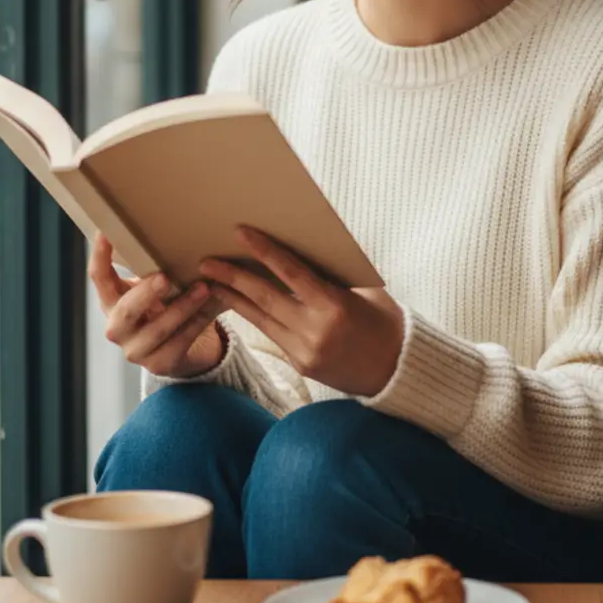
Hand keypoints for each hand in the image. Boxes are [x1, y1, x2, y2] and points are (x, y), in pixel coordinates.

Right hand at [88, 236, 225, 377]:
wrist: (183, 347)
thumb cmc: (168, 304)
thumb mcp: (157, 286)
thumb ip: (158, 266)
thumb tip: (179, 228)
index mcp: (112, 301)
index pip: (99, 277)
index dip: (100, 255)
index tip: (106, 230)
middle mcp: (117, 327)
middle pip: (125, 310)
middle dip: (146, 293)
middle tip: (164, 277)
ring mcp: (135, 350)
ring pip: (157, 329)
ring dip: (182, 307)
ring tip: (203, 289)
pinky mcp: (158, 365)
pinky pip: (178, 343)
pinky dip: (195, 324)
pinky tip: (209, 309)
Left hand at [200, 227, 403, 397]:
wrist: (396, 370)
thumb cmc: (383, 320)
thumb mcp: (364, 290)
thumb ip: (332, 274)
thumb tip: (301, 247)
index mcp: (334, 305)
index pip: (290, 272)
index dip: (263, 250)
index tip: (240, 232)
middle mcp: (315, 329)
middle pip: (265, 297)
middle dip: (232, 277)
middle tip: (206, 260)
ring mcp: (304, 350)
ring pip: (260, 319)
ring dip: (233, 298)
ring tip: (210, 282)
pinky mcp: (300, 364)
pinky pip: (271, 334)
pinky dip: (253, 317)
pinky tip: (237, 303)